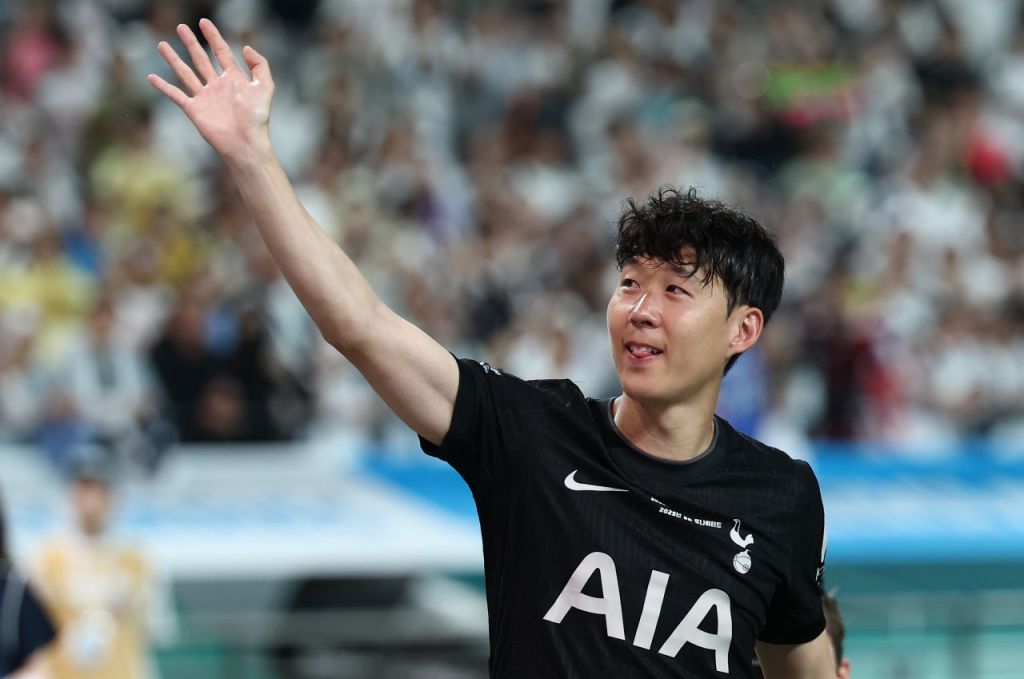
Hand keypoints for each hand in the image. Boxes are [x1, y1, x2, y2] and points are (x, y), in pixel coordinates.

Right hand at [148, 19, 273, 160]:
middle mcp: (217, 86)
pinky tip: (151, 78)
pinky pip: (176, 95)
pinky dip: (163, 87)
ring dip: (173, 59)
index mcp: (234, 79)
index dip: (213, 36)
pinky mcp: (194, 109)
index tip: (204, 22)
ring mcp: (204, 97)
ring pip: (185, 72)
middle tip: (181, 27)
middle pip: (200, 58)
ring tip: (161, 44)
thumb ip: (260, 65)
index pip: (221, 51)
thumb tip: (245, 47)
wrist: (245, 142)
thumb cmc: (257, 118)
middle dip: (191, 42)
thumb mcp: (265, 87)